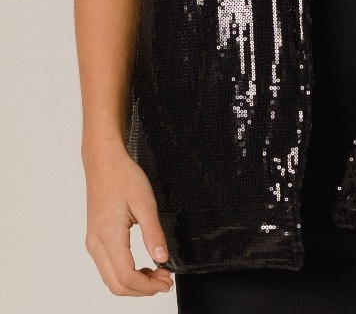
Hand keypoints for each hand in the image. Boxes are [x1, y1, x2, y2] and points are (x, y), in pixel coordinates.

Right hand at [83, 143, 173, 295]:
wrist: (103, 162)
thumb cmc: (123, 176)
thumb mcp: (145, 202)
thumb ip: (154, 233)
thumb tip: (162, 258)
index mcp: (108, 236)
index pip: (126, 277)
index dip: (148, 286)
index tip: (166, 281)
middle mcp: (96, 244)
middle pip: (116, 285)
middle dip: (142, 289)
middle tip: (164, 280)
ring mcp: (93, 243)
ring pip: (111, 279)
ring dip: (134, 283)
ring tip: (157, 273)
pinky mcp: (95, 239)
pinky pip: (108, 268)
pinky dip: (125, 274)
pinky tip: (142, 266)